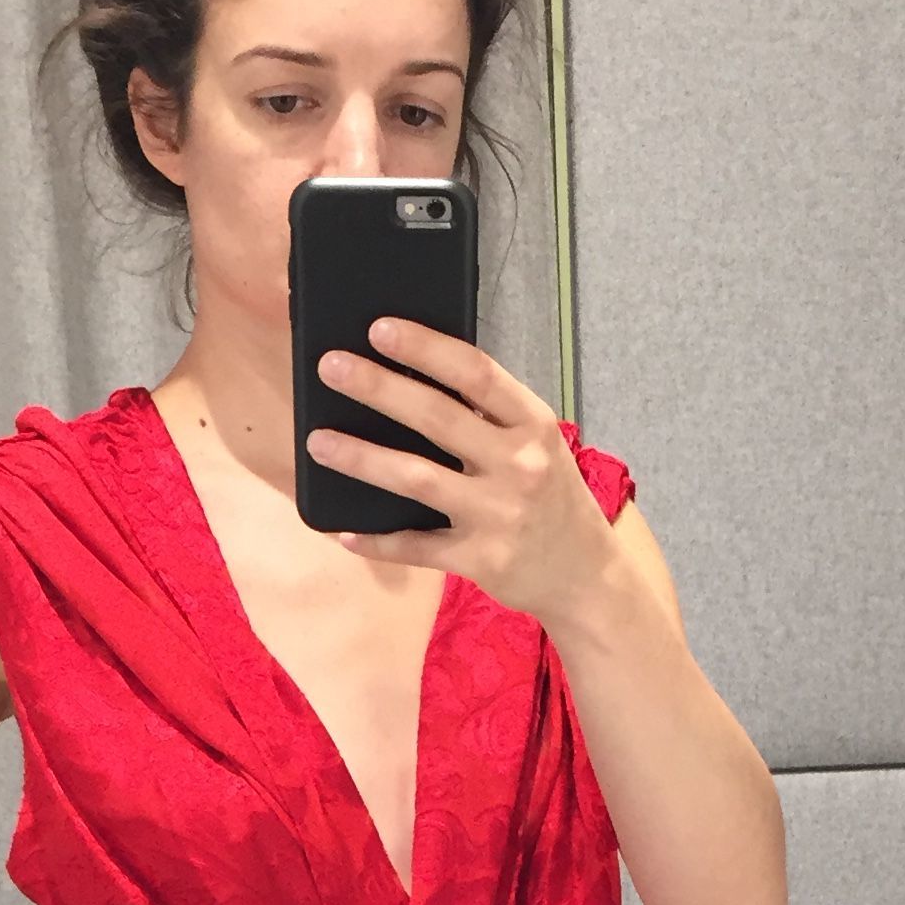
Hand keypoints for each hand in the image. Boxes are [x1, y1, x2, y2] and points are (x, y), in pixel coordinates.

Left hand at [306, 320, 616, 632]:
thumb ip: (490, 414)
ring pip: (417, 479)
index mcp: (533, 426)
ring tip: (318, 442)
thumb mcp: (537, 444)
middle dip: (378, 388)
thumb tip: (417, 373)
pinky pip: (417, 547)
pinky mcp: (481, 560)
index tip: (379, 328)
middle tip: (331, 367)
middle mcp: (519, 466)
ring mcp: (499, 515)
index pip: (476, 373)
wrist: (587, 575)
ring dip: (362, 458)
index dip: (425, 348)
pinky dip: (377, 541)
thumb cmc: (552, 498)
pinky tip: (341, 531)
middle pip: (437, 417)